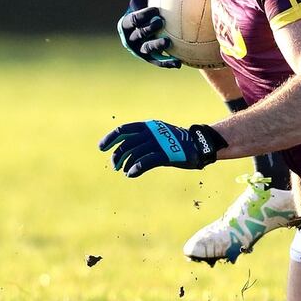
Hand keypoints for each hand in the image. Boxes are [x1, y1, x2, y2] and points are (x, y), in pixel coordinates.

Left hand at [99, 120, 227, 177]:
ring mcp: (160, 142)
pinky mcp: (167, 154)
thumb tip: (124, 152)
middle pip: (127, 143)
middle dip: (117, 155)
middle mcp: (153, 132)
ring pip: (135, 153)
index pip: (124, 129)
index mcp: (149, 126)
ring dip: (126, 164)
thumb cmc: (177, 143)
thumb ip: (143, 141)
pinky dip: (136, 168)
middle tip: (115, 166)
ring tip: (125, 171)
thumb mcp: (159, 137)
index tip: (102, 148)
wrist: (199, 145)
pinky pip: (146, 161)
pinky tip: (132, 174)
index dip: (111, 138)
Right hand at [117, 0, 181, 68]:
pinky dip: (167, 63)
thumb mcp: (140, 3)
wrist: (145, 28)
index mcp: (126, 24)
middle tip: (161, 22)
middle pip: (140, 34)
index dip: (143, 15)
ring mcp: (139, 50)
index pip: (133, 20)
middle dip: (149, 28)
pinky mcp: (149, 58)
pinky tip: (178, 63)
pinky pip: (158, 61)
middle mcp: (130, 39)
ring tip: (167, 41)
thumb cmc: (145, 11)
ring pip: (147, 48)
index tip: (156, 9)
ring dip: (157, 45)